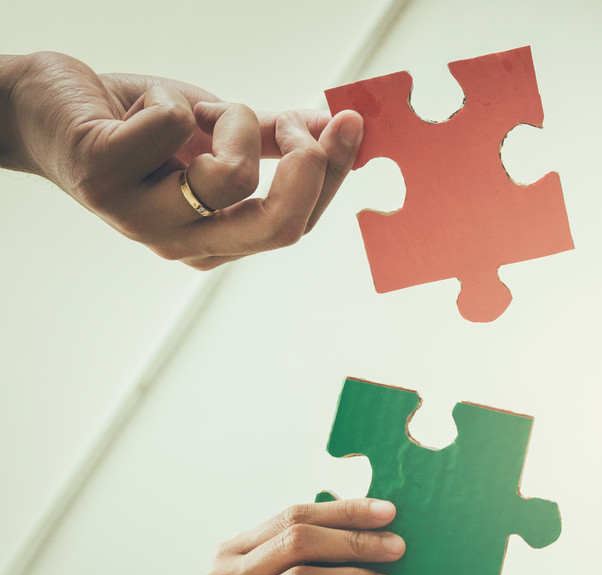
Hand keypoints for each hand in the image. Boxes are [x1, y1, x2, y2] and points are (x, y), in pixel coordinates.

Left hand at [1, 51, 362, 268]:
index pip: (295, 225)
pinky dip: (171, 99)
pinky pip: (174, 127)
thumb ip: (277, 137)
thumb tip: (337, 126)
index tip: (349, 125)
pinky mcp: (104, 178)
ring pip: (230, 175)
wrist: (46, 108)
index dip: (330, 175)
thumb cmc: (133, 123)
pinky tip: (144, 107)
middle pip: (276, 225)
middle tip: (306, 126)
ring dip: (229, 119)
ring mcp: (140, 219)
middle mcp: (182, 243)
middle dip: (308, 170)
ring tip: (197, 110)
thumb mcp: (217, 130)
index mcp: (216, 241)